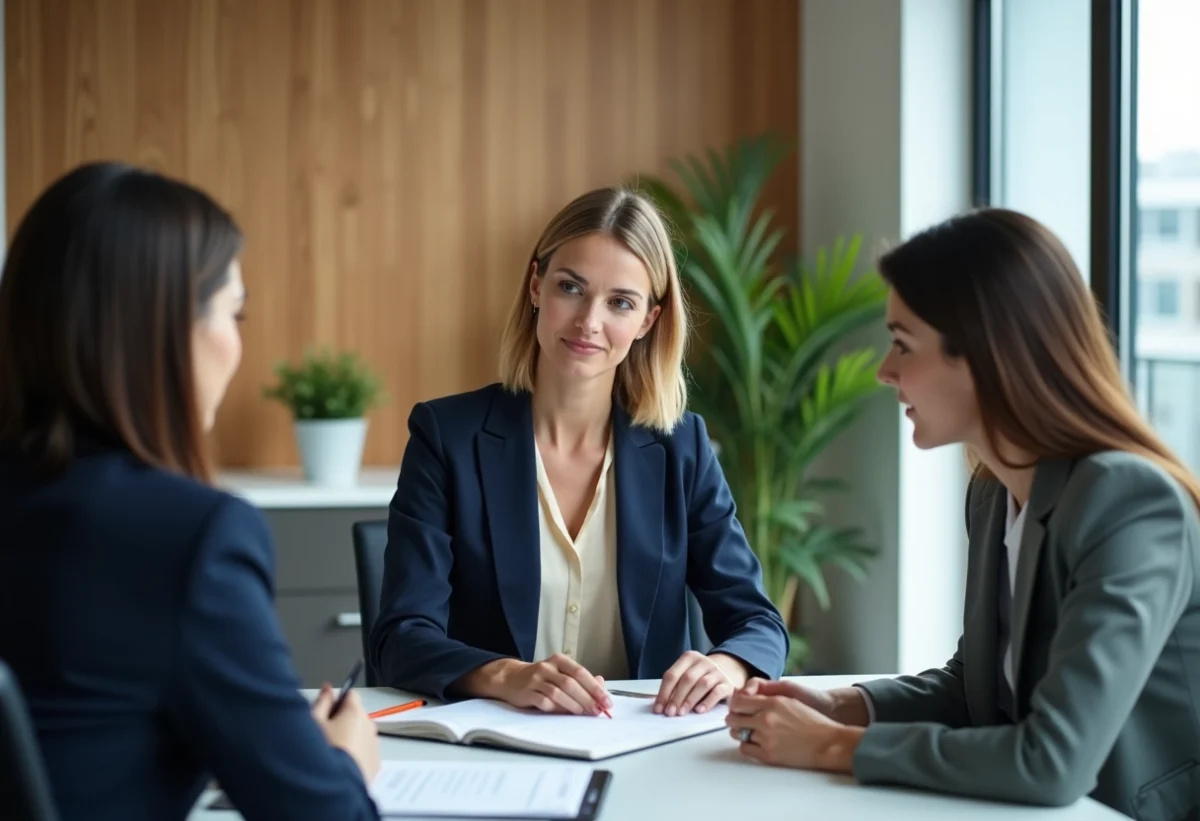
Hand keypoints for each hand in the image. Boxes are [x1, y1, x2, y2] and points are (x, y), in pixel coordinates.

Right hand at [311, 684, 380, 782]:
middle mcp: (369, 726)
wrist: (331, 788)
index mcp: (355, 713)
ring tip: (332, 753)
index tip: (326, 711)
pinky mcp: (375, 764)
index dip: (336, 702)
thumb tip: (327, 688)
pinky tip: (341, 764)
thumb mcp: (312, 723)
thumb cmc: (321, 754)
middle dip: (342, 721)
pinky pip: (364, 753)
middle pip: (355, 715)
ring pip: (361, 735)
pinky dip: (355, 755)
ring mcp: (374, 745)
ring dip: (349, 739)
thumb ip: (321, 702)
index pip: (350, 695)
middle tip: (324, 736)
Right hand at [490, 654, 612, 715]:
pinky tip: (564, 714)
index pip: (580, 672)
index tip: (606, 701)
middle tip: (598, 711)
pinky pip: (544, 702)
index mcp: (559, 660)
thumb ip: (580, 679)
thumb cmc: (540, 678)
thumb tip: (602, 685)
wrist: (510, 678)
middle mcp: (547, 668)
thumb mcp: (560, 673)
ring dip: (574, 705)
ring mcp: (535, 680)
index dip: (595, 688)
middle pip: (570, 683)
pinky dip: (556, 709)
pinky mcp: (527, 693)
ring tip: (584, 713)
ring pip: (558, 693)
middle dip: (587, 699)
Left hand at [654, 651, 746, 715]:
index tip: (658, 709)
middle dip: (676, 697)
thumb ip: (675, 688)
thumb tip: (661, 706)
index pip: (672, 674)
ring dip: (690, 700)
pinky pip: (717, 692)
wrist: (727, 674)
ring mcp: (717, 672)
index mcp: (689, 658)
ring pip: (702, 684)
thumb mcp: (687, 677)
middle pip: (687, 679)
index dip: (663, 692)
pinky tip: (699, 711)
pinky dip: (707, 702)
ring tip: (681, 713)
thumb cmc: (700, 679)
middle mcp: (704, 662)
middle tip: (670, 712)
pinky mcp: (728, 684)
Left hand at [724, 688, 862, 772]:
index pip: (739, 701)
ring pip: (737, 734)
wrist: (827, 743)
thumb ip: (766, 699)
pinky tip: (756, 742)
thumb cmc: (812, 722)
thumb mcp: (789, 701)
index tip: (736, 707)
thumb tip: (746, 699)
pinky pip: (745, 749)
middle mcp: (766, 719)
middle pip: (733, 718)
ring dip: (741, 732)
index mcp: (772, 703)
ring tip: (750, 731)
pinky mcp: (768, 755)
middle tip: (739, 719)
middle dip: (734, 718)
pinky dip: (747, 746)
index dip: (735, 704)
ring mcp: (766, 738)